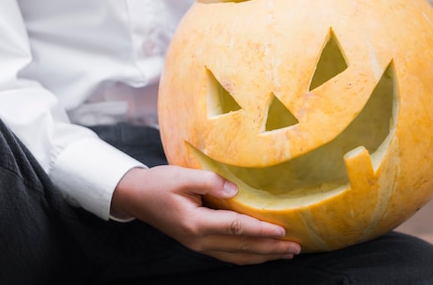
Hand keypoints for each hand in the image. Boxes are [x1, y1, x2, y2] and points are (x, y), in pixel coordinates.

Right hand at [111, 166, 300, 264]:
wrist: (136, 197)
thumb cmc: (159, 183)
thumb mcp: (182, 176)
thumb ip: (209, 181)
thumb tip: (235, 189)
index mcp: (196, 223)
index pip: (237, 228)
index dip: (262, 230)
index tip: (283, 231)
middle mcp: (199, 240)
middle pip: (242, 248)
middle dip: (271, 249)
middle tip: (296, 248)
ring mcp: (199, 245)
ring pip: (238, 256)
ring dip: (263, 256)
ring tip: (286, 254)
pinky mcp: (199, 244)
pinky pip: (229, 255)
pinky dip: (249, 256)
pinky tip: (261, 253)